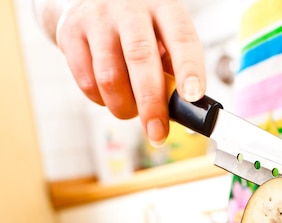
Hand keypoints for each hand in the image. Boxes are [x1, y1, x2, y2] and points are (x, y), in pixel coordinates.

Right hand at [55, 0, 205, 144]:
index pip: (182, 38)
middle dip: (151, 103)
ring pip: (110, 76)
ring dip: (124, 106)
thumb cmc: (139, 29)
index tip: (192, 97)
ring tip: (132, 111)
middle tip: (157, 132)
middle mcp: (130, 8)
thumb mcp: (164, 37)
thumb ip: (174, 70)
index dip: (189, 69)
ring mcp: (97, 18)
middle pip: (141, 58)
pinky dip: (102, 100)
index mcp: (163, 7)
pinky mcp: (70, 33)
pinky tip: (110, 96)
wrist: (87, 0)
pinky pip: (87, 81)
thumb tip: (183, 112)